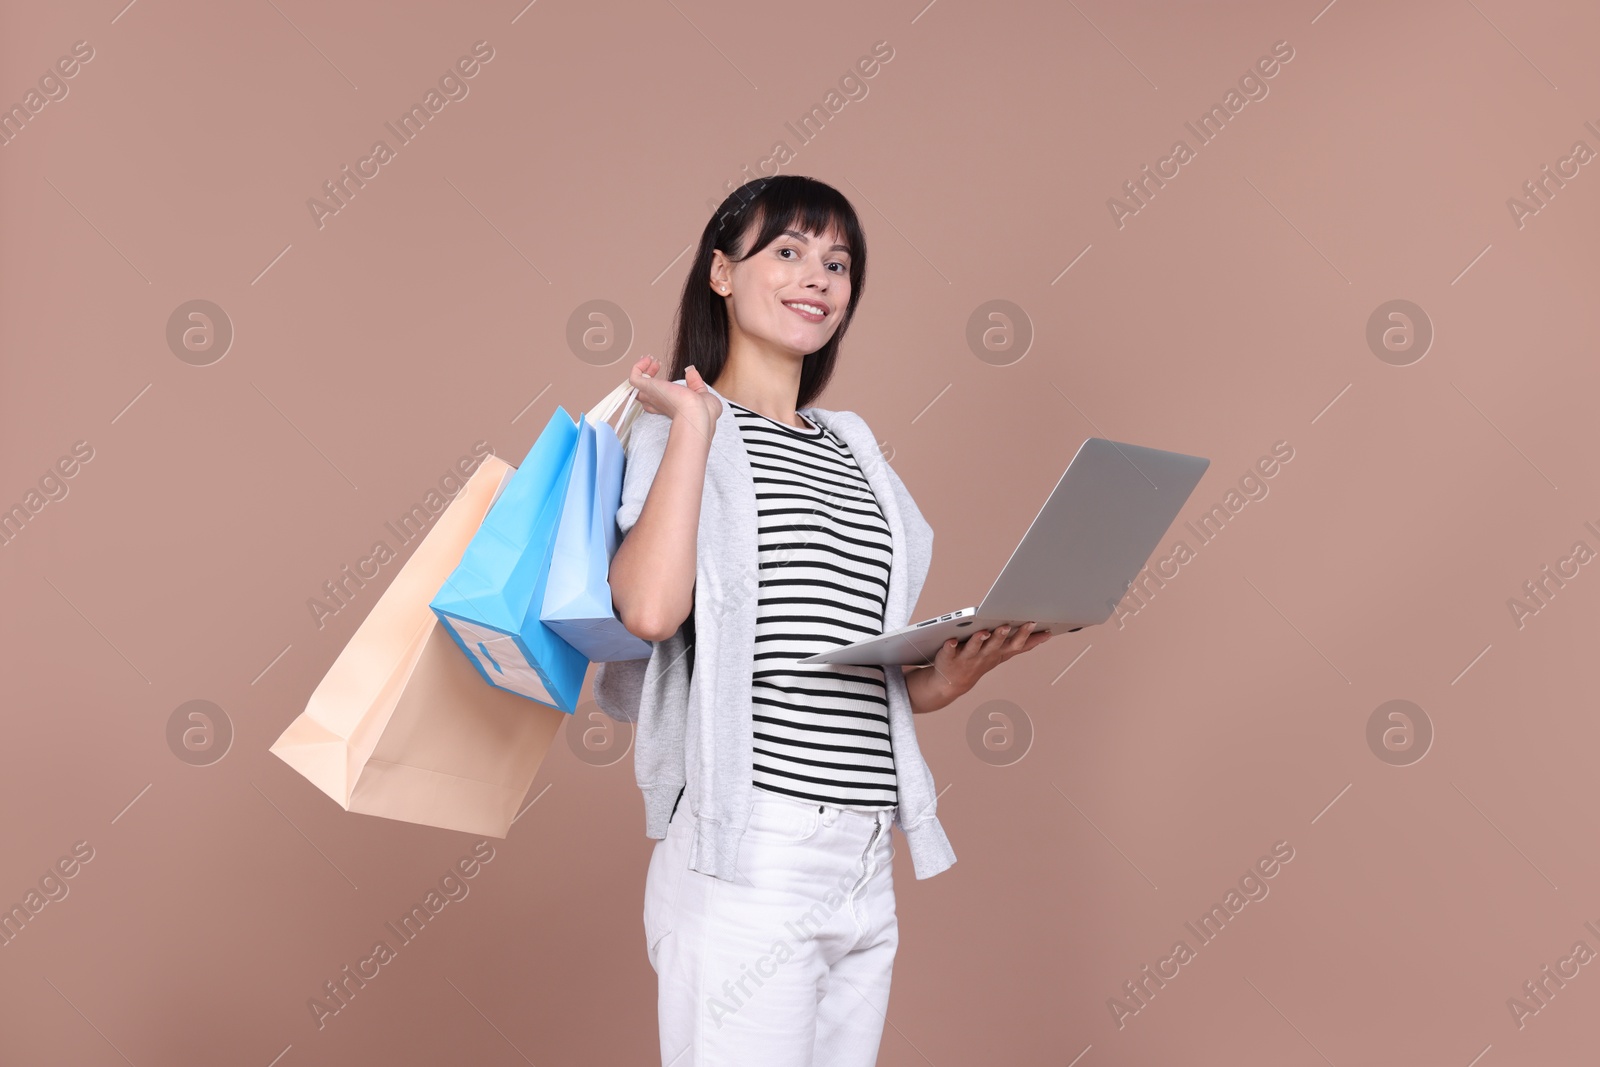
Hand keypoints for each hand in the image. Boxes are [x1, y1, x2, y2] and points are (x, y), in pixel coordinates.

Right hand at [628, 356, 720, 430]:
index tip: (663, 372)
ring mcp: (652, 396)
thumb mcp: (702, 394)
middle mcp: (658, 403)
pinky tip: (648, 360)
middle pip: (643, 394)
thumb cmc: (703, 411)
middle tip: (656, 364)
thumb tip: (690, 370)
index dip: (657, 387)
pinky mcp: (648, 388)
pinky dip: (637, 367)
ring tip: (651, 360)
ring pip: (636, 386)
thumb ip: (695, 382)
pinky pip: (634, 377)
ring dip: (642, 370)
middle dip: (647, 377)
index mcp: (670, 407)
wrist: (698, 413)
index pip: (656, 401)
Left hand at [926, 622, 1052, 694]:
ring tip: (983, 631)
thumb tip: (1047, 633)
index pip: (1014, 644)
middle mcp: (984, 655)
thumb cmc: (981, 661)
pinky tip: (951, 639)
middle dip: (1002, 636)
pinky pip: (949, 650)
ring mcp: (967, 657)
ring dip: (979, 640)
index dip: (1024, 635)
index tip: (1033, 622)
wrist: (952, 681)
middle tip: (1007, 625)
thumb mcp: (1005, 653)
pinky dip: (950, 646)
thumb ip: (1025, 643)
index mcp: (998, 652)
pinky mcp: (948, 656)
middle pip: (995, 645)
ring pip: (974, 647)